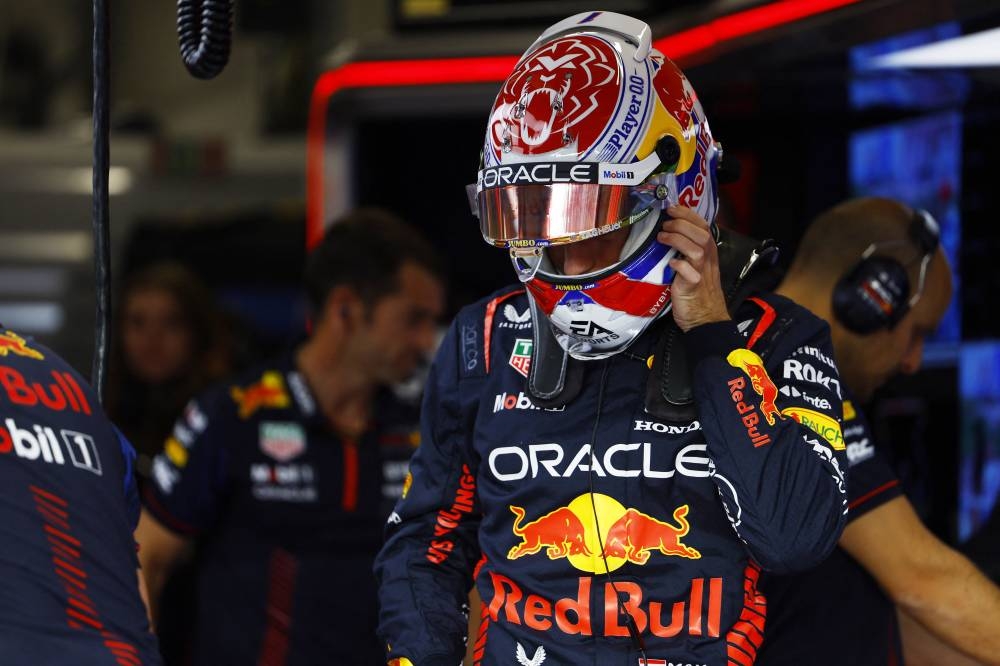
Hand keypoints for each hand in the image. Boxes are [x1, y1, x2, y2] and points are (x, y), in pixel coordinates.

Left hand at [657, 205, 729, 331]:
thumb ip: (686, 249)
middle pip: (701, 233)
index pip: (702, 225)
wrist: (705, 318)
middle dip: (681, 224)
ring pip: (697, 249)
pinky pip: (690, 273)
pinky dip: (680, 265)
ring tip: (662, 237)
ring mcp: (702, 273)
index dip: (687, 214)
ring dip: (678, 240)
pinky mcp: (693, 287)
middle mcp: (708, 259)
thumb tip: (668, 231)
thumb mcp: (695, 266)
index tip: (671, 207)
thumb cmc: (697, 292)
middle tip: (665, 224)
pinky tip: (671, 263)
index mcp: (708, 252)